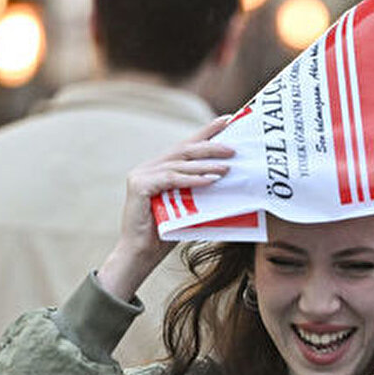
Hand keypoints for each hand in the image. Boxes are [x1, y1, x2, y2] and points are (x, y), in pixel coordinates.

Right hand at [97, 115, 234, 300]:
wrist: (141, 255)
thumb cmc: (167, 233)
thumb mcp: (189, 206)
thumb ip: (201, 189)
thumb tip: (231, 178)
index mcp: (160, 168)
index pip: (187, 146)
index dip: (207, 131)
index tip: (228, 120)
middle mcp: (149, 167)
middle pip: (185, 150)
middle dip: (211, 145)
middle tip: (234, 147)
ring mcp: (142, 174)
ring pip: (180, 164)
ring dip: (207, 165)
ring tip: (229, 167)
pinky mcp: (139, 186)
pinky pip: (171, 179)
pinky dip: (193, 179)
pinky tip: (211, 180)